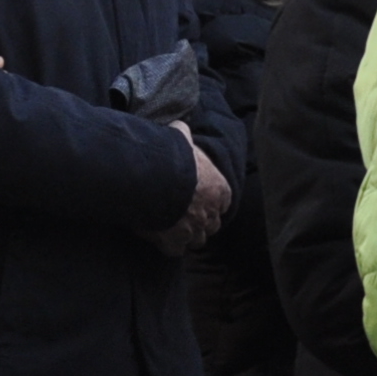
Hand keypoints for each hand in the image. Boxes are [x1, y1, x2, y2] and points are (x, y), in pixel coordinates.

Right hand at [163, 130, 233, 254]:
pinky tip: (160, 238)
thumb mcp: (180, 137)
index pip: (223, 200)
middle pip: (212, 224)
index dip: (212, 200)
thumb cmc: (169, 157)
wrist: (152, 179)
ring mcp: (194, 230)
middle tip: (186, 215)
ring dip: (188, 235)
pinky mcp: (175, 242)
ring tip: (173, 228)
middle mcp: (210, 213)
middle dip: (201, 221)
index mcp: (219, 189)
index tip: (201, 198)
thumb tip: (179, 125)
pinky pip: (175, 250)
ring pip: (197, 240)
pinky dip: (169, 246)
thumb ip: (183, 134)